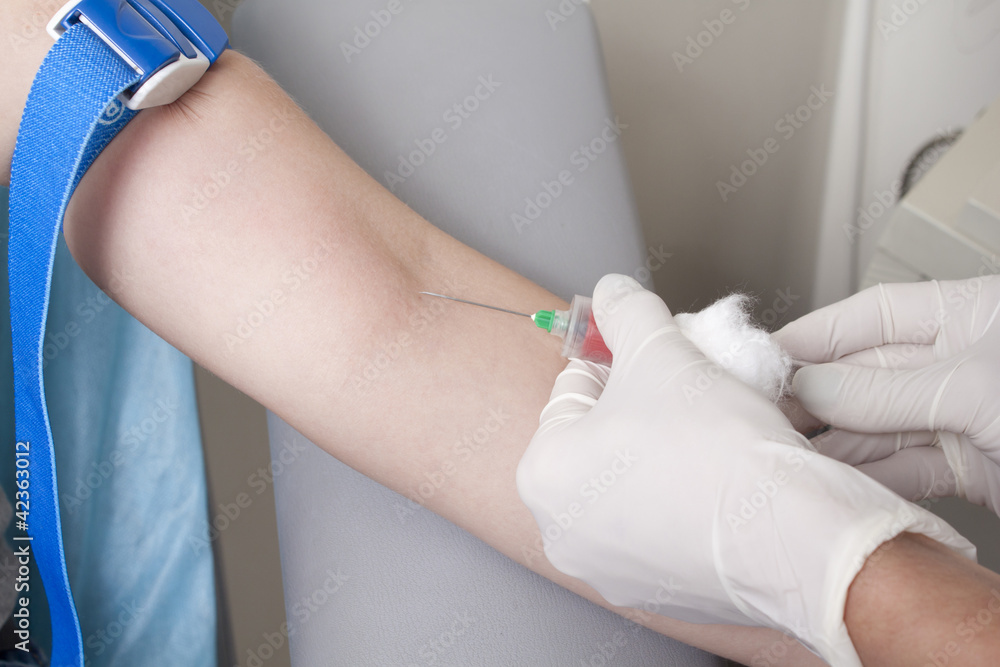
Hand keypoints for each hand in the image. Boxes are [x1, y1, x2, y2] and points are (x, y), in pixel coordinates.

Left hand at [516, 274, 973, 666]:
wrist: (792, 532)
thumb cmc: (714, 444)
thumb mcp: (660, 350)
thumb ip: (625, 311)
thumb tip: (612, 292)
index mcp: (542, 474)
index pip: (572, 390)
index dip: (618, 360)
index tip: (653, 355)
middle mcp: (561, 533)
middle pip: (597, 441)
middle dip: (637, 408)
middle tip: (683, 391)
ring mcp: (609, 572)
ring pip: (628, 486)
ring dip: (658, 454)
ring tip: (706, 434)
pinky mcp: (659, 596)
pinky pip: (662, 527)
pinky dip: (682, 502)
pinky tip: (718, 482)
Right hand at [774, 278, 999, 515]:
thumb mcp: (975, 389)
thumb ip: (888, 392)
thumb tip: (813, 386)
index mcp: (970, 317)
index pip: (873, 316)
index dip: (815, 335)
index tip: (764, 357)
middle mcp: (960, 364)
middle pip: (865, 375)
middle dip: (815, 397)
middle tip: (765, 413)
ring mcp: (961, 417)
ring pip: (877, 428)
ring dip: (834, 445)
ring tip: (790, 453)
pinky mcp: (968, 468)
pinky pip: (903, 469)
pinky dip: (868, 479)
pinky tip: (836, 480)